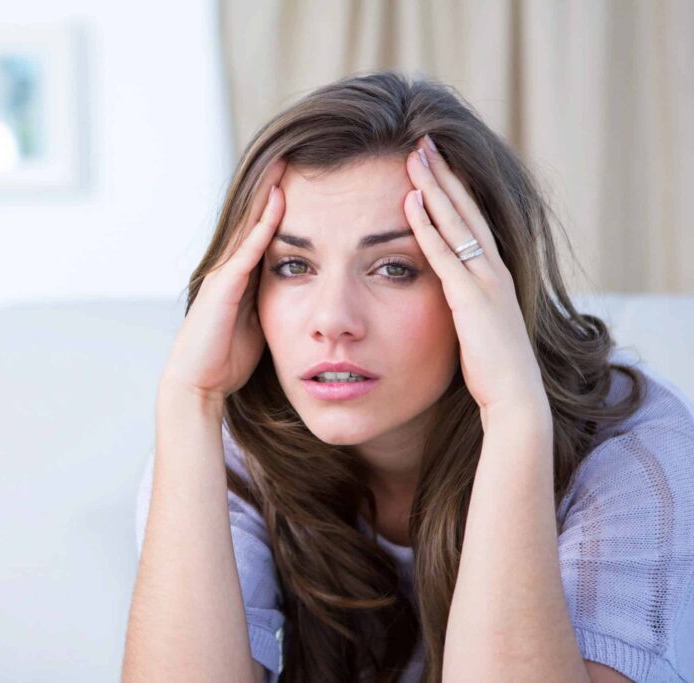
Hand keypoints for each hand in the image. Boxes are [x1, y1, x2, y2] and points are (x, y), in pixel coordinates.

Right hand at [160, 159, 287, 404]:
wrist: (199, 383)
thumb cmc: (227, 359)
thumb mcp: (260, 322)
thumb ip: (273, 301)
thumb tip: (301, 291)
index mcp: (239, 276)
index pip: (263, 231)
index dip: (279, 204)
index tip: (303, 177)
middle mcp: (229, 268)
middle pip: (254, 218)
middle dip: (272, 186)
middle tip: (293, 152)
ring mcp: (224, 275)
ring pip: (249, 225)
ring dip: (267, 194)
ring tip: (285, 162)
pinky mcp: (223, 287)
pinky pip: (246, 250)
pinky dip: (262, 226)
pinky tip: (277, 203)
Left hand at [404, 136, 548, 425]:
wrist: (515, 398)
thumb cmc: (492, 369)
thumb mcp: (475, 325)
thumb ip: (462, 303)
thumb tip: (445, 294)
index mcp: (492, 274)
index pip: (469, 220)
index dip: (451, 188)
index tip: (431, 159)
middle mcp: (492, 269)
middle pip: (465, 209)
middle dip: (443, 173)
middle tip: (422, 139)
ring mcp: (484, 281)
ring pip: (456, 223)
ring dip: (434, 187)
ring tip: (414, 155)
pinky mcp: (470, 299)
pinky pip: (444, 255)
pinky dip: (427, 227)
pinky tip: (409, 202)